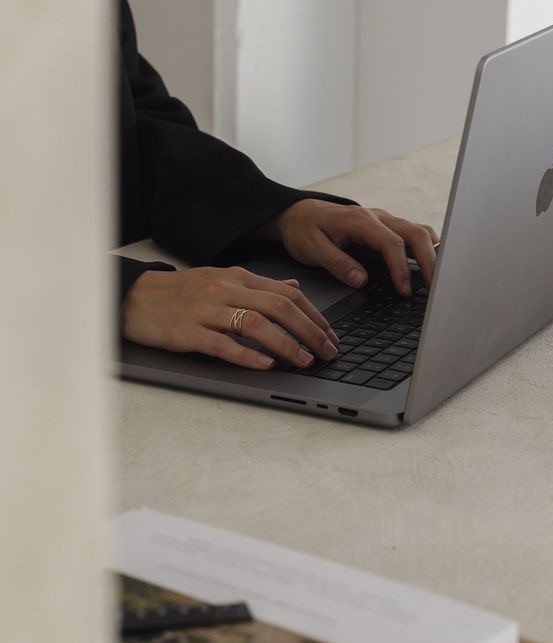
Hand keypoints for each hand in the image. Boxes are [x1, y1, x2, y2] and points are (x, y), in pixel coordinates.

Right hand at [121, 266, 339, 369]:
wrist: (133, 296)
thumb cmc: (179, 292)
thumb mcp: (221, 279)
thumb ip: (258, 285)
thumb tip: (293, 286)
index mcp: (236, 276)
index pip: (286, 292)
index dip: (313, 314)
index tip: (330, 334)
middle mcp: (225, 290)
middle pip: (279, 307)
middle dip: (310, 331)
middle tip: (327, 351)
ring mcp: (206, 311)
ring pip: (256, 325)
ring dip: (286, 345)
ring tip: (304, 361)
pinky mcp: (188, 333)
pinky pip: (223, 344)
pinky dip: (248, 356)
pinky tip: (266, 366)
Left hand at [267, 201, 439, 295]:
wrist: (298, 213)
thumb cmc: (304, 229)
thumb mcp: (312, 248)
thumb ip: (337, 263)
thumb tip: (361, 280)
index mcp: (361, 221)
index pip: (392, 243)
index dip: (402, 268)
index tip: (405, 291)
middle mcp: (378, 218)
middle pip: (415, 234)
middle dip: (430, 261)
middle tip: (435, 288)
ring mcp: (385, 221)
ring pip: (419, 231)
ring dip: (432, 253)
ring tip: (439, 279)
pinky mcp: (386, 228)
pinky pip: (413, 234)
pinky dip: (426, 248)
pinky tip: (430, 265)